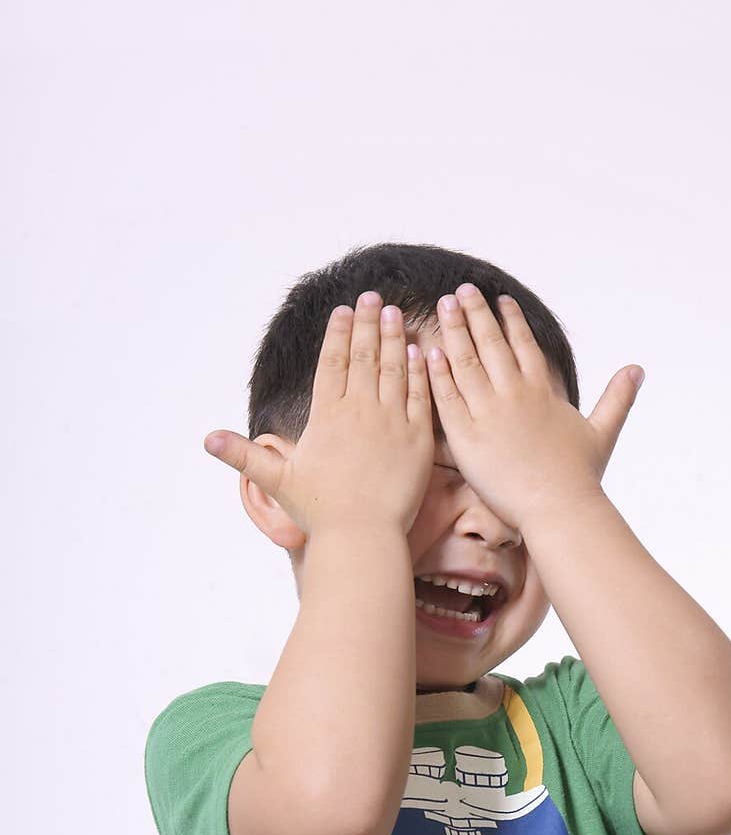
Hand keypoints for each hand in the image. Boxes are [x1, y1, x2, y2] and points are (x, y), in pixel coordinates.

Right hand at [202, 293, 434, 535]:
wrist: (362, 537)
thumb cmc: (319, 513)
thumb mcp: (277, 480)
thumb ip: (244, 454)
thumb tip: (207, 439)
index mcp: (327, 416)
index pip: (332, 363)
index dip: (338, 334)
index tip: (344, 311)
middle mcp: (360, 411)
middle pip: (364, 356)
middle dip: (369, 322)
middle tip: (374, 297)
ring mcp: (392, 422)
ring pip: (395, 369)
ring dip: (395, 338)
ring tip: (396, 314)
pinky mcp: (418, 440)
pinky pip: (420, 397)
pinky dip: (419, 372)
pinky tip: (419, 353)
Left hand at [425, 284, 644, 533]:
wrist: (559, 508)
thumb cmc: (580, 477)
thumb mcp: (603, 431)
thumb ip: (617, 397)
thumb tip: (638, 370)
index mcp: (542, 392)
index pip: (523, 345)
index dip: (511, 320)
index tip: (500, 300)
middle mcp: (514, 395)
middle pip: (490, 344)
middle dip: (475, 313)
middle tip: (461, 290)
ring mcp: (488, 414)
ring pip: (465, 362)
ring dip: (453, 331)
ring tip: (444, 307)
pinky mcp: (467, 436)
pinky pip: (447, 398)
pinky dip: (436, 373)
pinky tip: (427, 352)